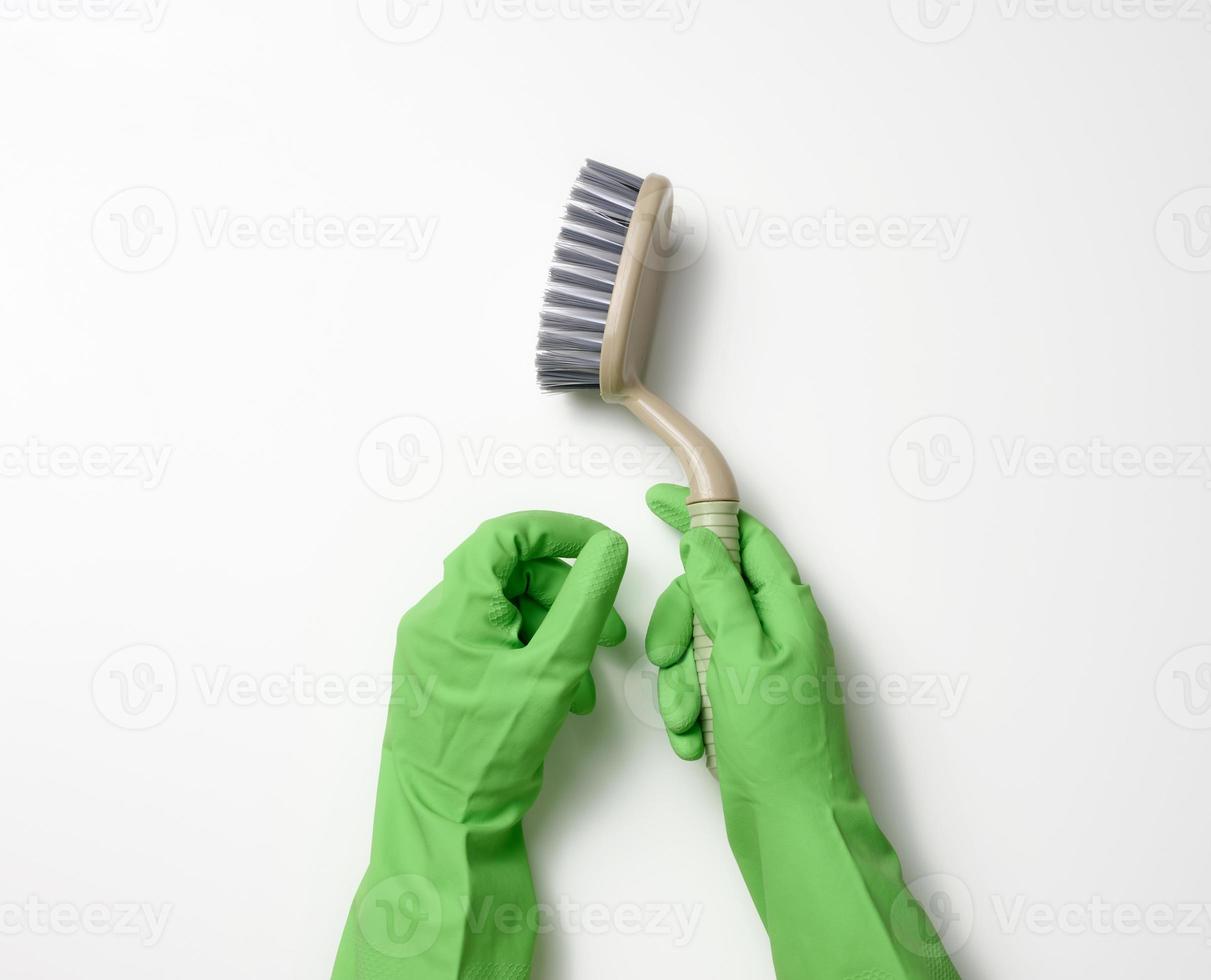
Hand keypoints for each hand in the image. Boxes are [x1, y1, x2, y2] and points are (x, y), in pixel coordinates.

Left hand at [333, 511, 627, 979]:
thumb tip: (607, 548)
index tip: (601, 546)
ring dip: (555, 630)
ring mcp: (434, 646)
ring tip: (587, 673)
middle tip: (607, 627)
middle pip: (510, 574)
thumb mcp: (554, 668)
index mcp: (454, 607)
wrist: (445, 819)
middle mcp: (436, 618)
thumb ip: (586, 601)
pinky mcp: (441, 672)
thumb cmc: (491, 749)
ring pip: (506, 610)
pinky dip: (532, 652)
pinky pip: (493, 640)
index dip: (558, 531)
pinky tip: (562, 691)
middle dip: (566, 594)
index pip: (506, 535)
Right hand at [644, 484, 957, 979]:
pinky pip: (700, 684)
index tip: (659, 502)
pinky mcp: (744, 703)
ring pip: (697, 642)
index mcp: (788, 608)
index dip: (701, 517)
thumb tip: (702, 539)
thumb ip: (720, 590)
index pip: (744, 537)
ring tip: (691, 718)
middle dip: (679, 626)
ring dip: (681, 680)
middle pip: (709, 593)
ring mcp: (760, 668)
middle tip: (668, 657)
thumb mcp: (740, 654)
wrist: (792, 825)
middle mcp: (777, 631)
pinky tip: (697, 739)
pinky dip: (690, 708)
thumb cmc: (778, 745)